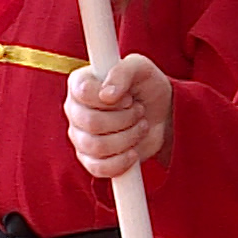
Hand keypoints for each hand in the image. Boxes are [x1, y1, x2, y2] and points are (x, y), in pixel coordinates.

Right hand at [65, 54, 173, 178]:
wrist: (163, 115)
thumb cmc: (147, 86)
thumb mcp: (141, 68)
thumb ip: (124, 71)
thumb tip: (107, 95)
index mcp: (80, 84)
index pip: (83, 92)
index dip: (111, 98)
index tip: (128, 97)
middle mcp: (74, 110)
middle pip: (92, 123)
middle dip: (126, 118)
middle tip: (139, 111)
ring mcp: (80, 137)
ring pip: (97, 146)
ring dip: (129, 137)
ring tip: (140, 126)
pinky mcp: (90, 160)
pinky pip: (99, 168)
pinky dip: (122, 161)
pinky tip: (133, 151)